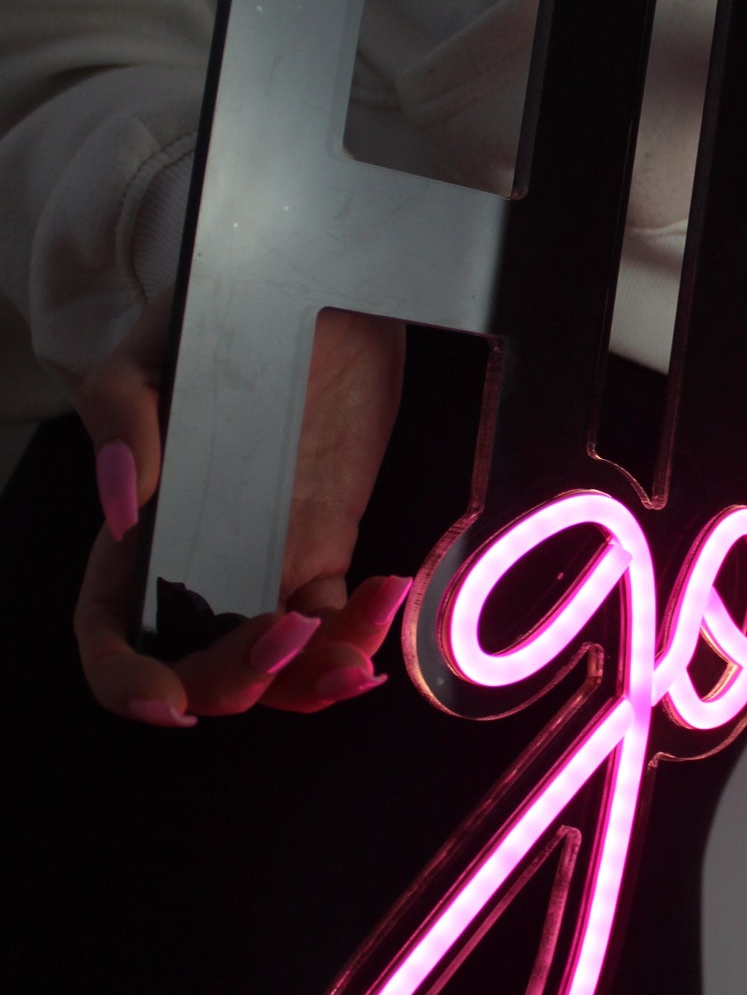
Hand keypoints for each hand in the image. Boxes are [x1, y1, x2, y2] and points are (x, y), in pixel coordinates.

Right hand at [73, 288, 408, 725]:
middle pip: (200, 664)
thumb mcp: (151, 353)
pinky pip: (339, 617)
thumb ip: (121, 419)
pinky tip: (388, 600)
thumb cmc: (212, 320)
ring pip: (279, 661)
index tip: (172, 703)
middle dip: (240, 680)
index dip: (129, 679)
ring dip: (314, 680)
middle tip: (292, 637)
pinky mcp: (326, 545)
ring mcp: (267, 557)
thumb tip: (121, 506)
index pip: (111, 630)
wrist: (312, 291)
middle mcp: (200, 559)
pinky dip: (364, 631)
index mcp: (138, 529)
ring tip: (358, 662)